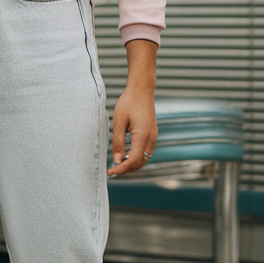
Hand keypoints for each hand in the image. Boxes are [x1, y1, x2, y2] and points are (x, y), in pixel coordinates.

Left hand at [108, 39, 157, 175]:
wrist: (142, 90)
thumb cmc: (129, 103)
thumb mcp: (118, 122)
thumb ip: (118, 142)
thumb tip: (117, 160)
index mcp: (142, 135)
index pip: (133, 160)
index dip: (121, 169)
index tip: (110, 172)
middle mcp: (151, 138)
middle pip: (140, 163)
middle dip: (126, 169)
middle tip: (112, 169)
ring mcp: (153, 136)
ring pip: (144, 159)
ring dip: (131, 164)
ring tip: (117, 163)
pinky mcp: (152, 134)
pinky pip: (145, 152)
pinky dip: (136, 157)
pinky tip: (125, 154)